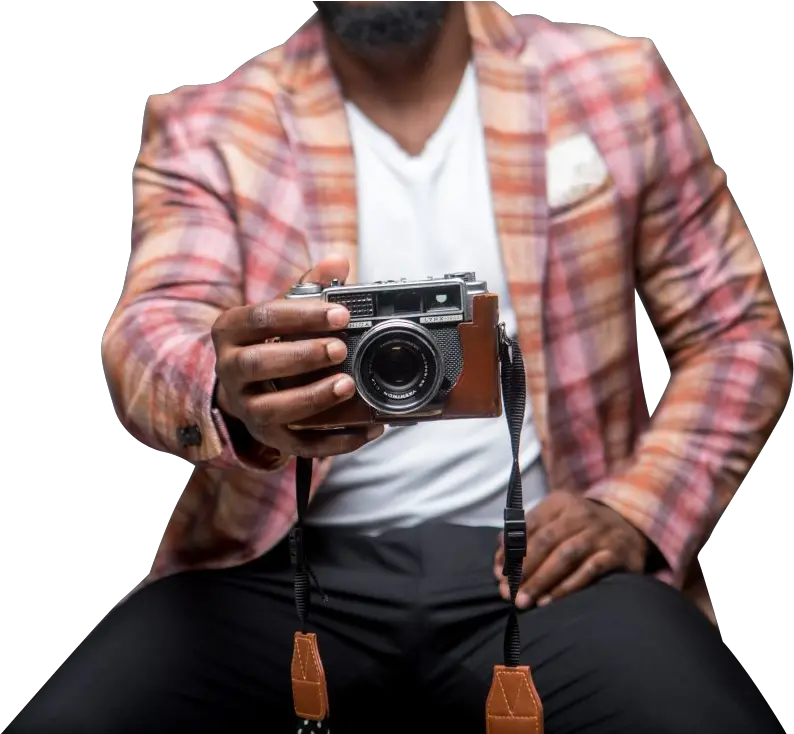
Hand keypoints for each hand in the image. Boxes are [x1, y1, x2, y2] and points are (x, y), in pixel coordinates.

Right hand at [211, 255, 383, 457]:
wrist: (242, 381)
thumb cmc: (267, 339)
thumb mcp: (281, 308)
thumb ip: (309, 287)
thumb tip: (337, 262)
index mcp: (231, 331)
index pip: (261, 318)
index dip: (301, 315)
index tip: (340, 314)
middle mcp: (230, 370)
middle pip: (258, 364)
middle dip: (302, 356)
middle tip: (340, 349)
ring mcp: (246, 407)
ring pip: (271, 409)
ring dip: (312, 398)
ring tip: (348, 385)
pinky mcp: (267, 436)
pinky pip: (297, 445)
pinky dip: (333, 441)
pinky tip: (364, 429)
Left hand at [493, 492, 647, 608]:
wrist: (631, 527)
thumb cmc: (580, 527)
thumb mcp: (555, 519)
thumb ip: (527, 532)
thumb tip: (499, 553)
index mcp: (560, 502)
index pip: (528, 525)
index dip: (510, 550)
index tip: (498, 573)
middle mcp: (580, 513)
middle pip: (545, 540)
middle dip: (523, 568)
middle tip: (507, 592)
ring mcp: (600, 533)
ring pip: (565, 556)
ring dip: (541, 580)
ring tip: (523, 601)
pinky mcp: (617, 553)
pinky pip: (589, 571)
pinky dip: (567, 587)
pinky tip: (549, 601)